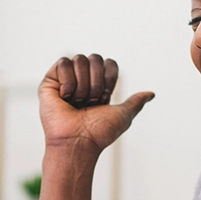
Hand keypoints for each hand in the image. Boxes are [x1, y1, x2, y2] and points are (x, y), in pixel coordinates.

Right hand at [39, 54, 154, 157]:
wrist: (78, 142)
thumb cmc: (99, 133)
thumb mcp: (123, 115)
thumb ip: (135, 102)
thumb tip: (151, 94)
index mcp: (97, 87)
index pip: (108, 63)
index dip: (109, 78)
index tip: (104, 98)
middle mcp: (81, 81)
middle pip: (95, 58)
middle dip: (96, 81)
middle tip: (90, 101)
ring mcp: (64, 81)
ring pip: (79, 59)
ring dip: (83, 84)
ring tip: (76, 102)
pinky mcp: (49, 82)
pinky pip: (63, 63)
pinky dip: (68, 81)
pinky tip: (65, 97)